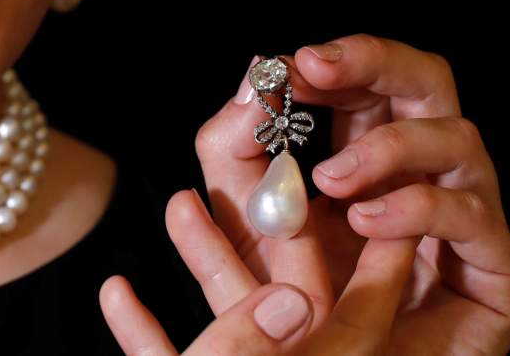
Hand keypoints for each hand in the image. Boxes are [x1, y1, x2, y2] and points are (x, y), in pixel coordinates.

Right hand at [99, 186, 425, 353]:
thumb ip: (248, 348)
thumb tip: (292, 296)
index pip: (360, 319)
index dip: (382, 255)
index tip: (391, 191)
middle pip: (290, 307)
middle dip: (276, 235)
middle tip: (284, 171)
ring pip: (223, 332)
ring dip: (197, 269)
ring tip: (178, 203)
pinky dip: (147, 335)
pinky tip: (118, 293)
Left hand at [188, 34, 509, 353]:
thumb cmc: (294, 305)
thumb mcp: (245, 220)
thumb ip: (234, 151)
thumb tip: (250, 82)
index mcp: (371, 152)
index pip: (370, 79)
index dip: (340, 59)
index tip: (291, 64)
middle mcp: (427, 172)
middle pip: (428, 81)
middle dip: (375, 62)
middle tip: (316, 69)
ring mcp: (470, 217)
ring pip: (458, 137)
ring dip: (386, 146)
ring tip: (330, 180)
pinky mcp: (499, 274)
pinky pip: (473, 216)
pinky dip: (416, 207)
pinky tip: (367, 221)